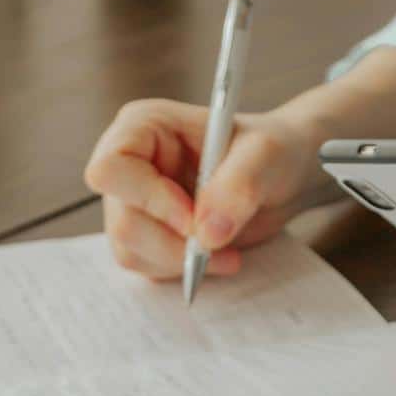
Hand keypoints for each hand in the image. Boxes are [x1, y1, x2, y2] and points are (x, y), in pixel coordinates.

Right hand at [84, 99, 321, 278]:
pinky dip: (181, 268)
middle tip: (220, 243)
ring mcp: (133, 200)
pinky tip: (215, 253)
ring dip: (179, 260)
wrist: (283, 176)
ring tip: (226, 250)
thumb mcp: (266, 156)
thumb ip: (238, 186)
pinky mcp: (145, 231)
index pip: (111, 168)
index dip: (148, 199)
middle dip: (172, 242)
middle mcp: (130, 163)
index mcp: (143, 126)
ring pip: (129, 249)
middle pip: (121, 220)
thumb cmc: (272, 150)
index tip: (194, 218)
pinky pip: (145, 264)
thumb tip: (207, 233)